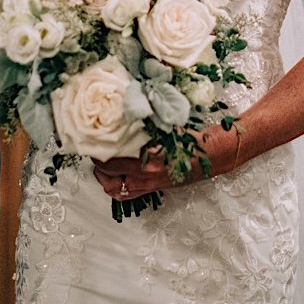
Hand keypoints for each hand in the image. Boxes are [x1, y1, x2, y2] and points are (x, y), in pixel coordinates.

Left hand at [91, 127, 240, 197]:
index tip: (89, 137)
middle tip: (91, 147)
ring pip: (113, 188)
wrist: (214, 156)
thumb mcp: (168, 125)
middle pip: (107, 173)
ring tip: (100, 163)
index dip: (96, 147)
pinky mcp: (152, 189)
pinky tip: (114, 175)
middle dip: (96, 160)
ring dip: (103, 176)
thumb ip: (146, 121)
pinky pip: (125, 195)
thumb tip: (123, 109)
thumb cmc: (193, 138)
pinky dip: (115, 187)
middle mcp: (146, 175)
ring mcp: (148, 185)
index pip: (112, 157)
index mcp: (150, 158)